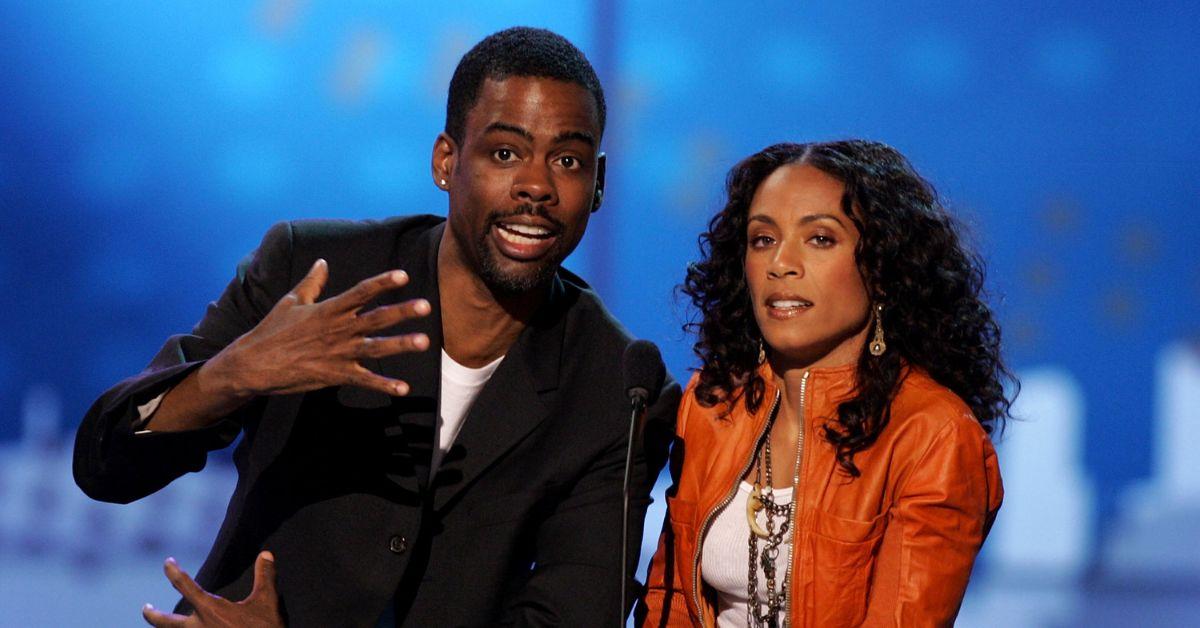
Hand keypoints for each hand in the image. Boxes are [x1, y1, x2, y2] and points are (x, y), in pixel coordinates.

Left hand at [142, 552, 283, 627]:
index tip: (167, 563)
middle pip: (165, 622)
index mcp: (209, 610)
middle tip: (145, 608)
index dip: (173, 572)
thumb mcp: (267, 602)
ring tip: (159, 623)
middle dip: (152, 615)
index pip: (184, 585)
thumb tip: (266, 554)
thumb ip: (264, 577)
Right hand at [207, 258, 430, 398]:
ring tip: (424, 342)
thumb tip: (322, 261)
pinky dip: (384, 385)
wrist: (254, 364)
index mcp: (328, 310)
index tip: (403, 275)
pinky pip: (364, 380)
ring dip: (401, 345)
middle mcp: (338, 330)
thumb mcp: (291, 302)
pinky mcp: (335, 375)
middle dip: (401, 312)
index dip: (382, 283)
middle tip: (426, 306)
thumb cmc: (271, 331)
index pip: (361, 292)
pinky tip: (404, 388)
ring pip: (375, 347)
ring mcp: (338, 353)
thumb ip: (312, 282)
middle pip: (376, 318)